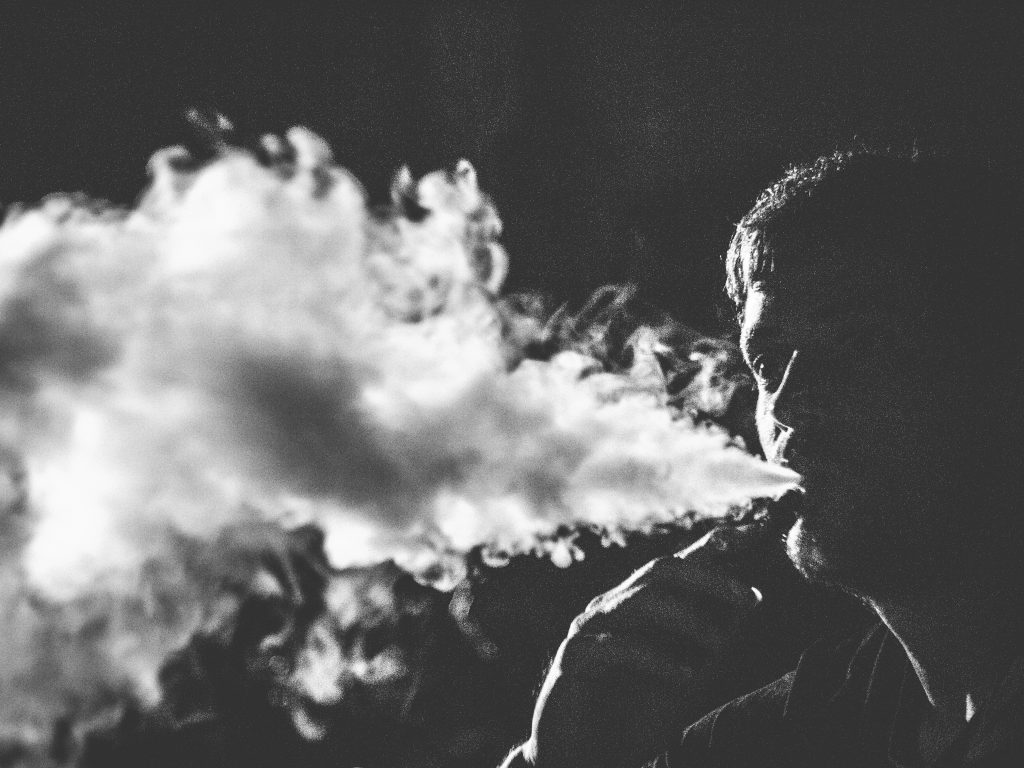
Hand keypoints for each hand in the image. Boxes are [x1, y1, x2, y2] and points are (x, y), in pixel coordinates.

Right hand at [517, 528, 762, 767]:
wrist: (585, 755)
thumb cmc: (634, 712)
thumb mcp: (683, 669)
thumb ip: (709, 633)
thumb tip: (751, 597)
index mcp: (637, 604)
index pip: (679, 563)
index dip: (716, 544)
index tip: (758, 531)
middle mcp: (612, 607)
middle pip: (660, 570)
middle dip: (710, 578)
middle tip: (751, 598)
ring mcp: (589, 631)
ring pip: (640, 602)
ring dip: (688, 619)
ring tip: (721, 646)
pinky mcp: (573, 662)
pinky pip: (615, 648)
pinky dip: (656, 659)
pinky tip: (688, 674)